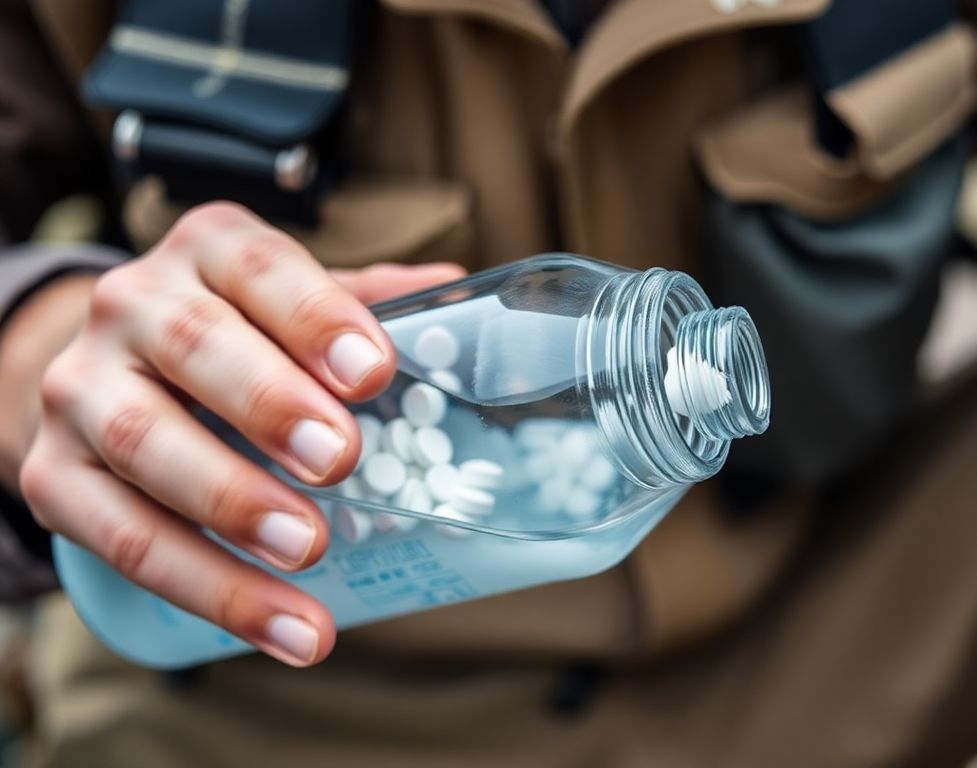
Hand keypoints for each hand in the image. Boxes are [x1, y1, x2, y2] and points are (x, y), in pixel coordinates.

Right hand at [16, 202, 462, 665]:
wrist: (116, 378)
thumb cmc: (243, 339)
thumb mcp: (301, 307)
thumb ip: (374, 304)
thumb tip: (465, 298)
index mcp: (211, 250)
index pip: (260, 265)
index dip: (316, 316)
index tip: (373, 372)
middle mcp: (132, 303)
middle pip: (194, 346)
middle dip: (271, 405)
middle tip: (342, 462)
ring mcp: (80, 388)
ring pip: (149, 444)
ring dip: (233, 505)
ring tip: (309, 553)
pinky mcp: (53, 475)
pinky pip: (121, 537)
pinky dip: (208, 588)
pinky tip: (283, 629)